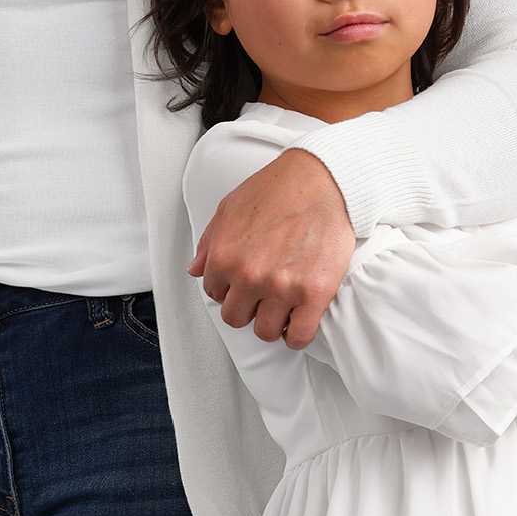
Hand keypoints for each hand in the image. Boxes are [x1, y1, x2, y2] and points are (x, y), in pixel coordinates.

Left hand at [185, 146, 355, 346]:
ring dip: (272, 323)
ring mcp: (281, 288)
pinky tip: (299, 321)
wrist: (321, 179)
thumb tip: (196, 270)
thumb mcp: (230, 209)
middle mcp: (249, 276)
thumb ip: (210, 243)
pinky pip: (298, 336)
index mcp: (224, 257)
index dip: (230, 289)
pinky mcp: (313, 294)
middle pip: (236, 318)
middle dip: (248, 308)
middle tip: (263, 296)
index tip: (245, 285)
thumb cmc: (277, 189)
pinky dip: (297, 336)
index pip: (214, 294)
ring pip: (265, 331)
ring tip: (283, 308)